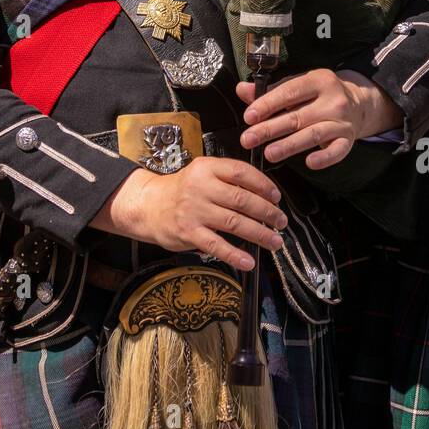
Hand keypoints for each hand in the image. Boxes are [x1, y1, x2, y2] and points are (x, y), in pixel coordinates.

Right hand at [89, 156, 287, 273]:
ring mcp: (194, 210)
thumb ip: (227, 179)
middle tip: (281, 220)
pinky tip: (248, 261)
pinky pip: (216, 245)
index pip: (241, 172)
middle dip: (267, 212)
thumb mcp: (202, 173)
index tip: (276, 197)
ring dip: (259, 233)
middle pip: (242, 199)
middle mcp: (200, 187)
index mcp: (206, 167)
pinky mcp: (188, 233)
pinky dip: (235, 255)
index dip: (264, 185)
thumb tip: (263, 195)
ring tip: (274, 241)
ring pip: (234, 222)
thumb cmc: (181, 190)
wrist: (147, 205)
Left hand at [236, 67, 402, 171]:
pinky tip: (309, 163)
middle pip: (297, 116)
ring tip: (269, 153)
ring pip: (313, 134)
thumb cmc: (319, 95)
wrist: (358, 103)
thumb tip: (242, 89)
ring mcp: (342, 121)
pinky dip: (324, 158)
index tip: (248, 117)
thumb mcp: (298, 86)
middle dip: (270, 129)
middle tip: (248, 139)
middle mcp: (333, 100)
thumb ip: (270, 90)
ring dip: (290, 145)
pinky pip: (337, 151)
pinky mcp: (348, 139)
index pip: (289, 92)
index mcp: (318, 80)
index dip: (267, 104)